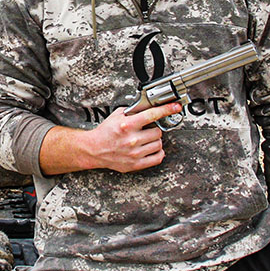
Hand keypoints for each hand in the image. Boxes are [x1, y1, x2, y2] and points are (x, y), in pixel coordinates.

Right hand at [39, 102, 182, 174]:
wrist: (94, 149)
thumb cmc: (105, 133)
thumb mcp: (116, 115)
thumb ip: (132, 111)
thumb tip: (147, 106)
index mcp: (127, 125)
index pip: (152, 115)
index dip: (167, 109)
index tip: (175, 107)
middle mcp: (132, 139)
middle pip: (158, 131)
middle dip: (154, 129)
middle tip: (147, 130)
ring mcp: (135, 153)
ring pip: (159, 144)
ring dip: (155, 141)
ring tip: (146, 139)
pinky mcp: (136, 164)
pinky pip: (157, 158)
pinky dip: (158, 152)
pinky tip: (151, 149)